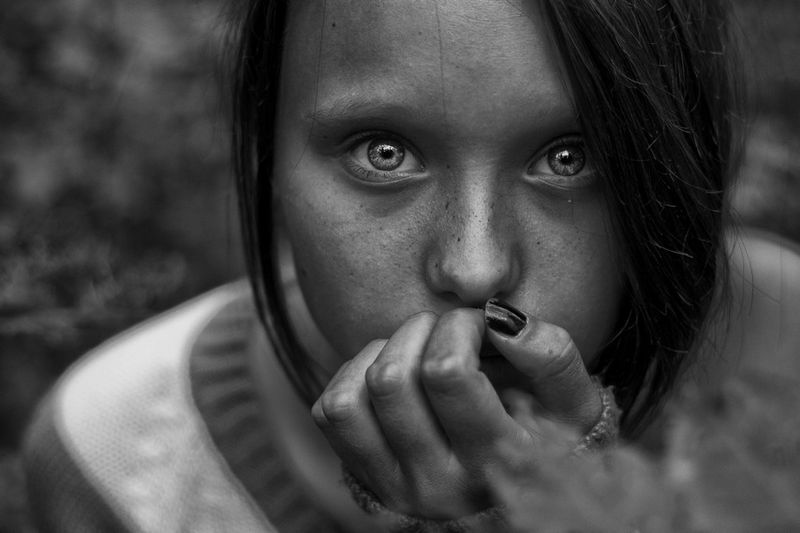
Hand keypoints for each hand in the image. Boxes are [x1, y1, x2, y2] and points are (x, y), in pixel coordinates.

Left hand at [311, 302, 604, 519]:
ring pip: (355, 395)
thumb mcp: (572, 402)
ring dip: (385, 351)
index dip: (459, 327)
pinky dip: (354, 375)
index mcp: (495, 462)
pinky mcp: (364, 476)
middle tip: (448, 332)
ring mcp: (395, 484)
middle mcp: (439, 485)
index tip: (480, 326)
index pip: (446, 371)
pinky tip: (392, 374)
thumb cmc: (546, 433)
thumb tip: (497, 319)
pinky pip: (330, 410)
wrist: (518, 490)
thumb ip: (550, 356)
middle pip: (393, 378)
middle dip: (420, 329)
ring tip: (419, 351)